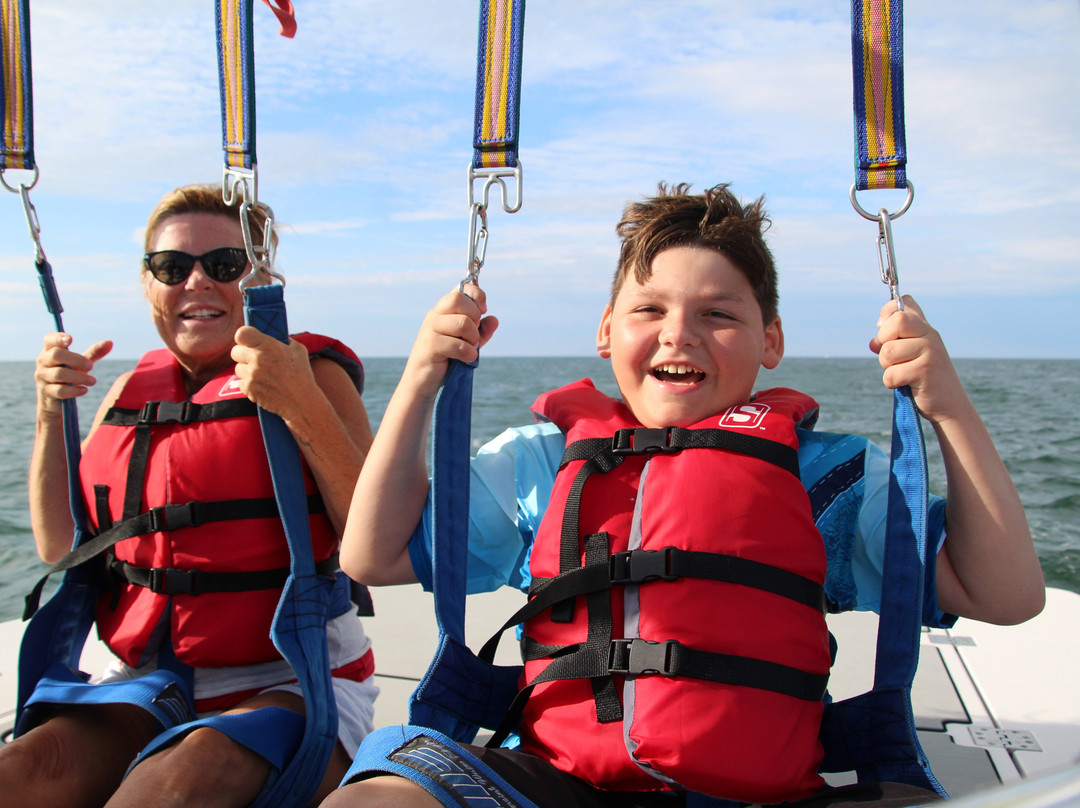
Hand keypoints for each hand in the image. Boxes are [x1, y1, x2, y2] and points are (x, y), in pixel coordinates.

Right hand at [34, 333, 113, 416]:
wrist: (57, 402)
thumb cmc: (70, 376)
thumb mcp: (81, 363)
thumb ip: (94, 352)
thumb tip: (110, 342)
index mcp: (50, 351)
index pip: (49, 339)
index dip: (58, 338)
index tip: (71, 339)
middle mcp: (43, 362)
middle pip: (56, 355)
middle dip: (76, 360)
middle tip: (91, 366)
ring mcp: (42, 377)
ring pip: (58, 374)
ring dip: (78, 377)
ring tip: (93, 381)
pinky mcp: (46, 393)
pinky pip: (59, 390)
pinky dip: (73, 390)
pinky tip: (84, 390)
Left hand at [230, 325, 316, 420]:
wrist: (302, 401)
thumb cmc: (302, 374)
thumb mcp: (298, 350)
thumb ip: (284, 340)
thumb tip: (274, 336)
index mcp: (268, 345)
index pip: (241, 334)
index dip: (244, 338)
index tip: (248, 342)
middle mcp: (258, 358)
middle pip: (235, 352)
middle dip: (243, 356)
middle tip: (253, 360)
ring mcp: (252, 374)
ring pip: (238, 369)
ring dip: (247, 372)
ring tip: (262, 376)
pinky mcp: (249, 388)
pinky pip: (242, 383)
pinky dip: (250, 386)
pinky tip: (263, 386)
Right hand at [403, 283, 498, 397]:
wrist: (423, 383)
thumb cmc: (445, 360)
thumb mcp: (468, 343)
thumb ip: (481, 331)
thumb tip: (494, 320)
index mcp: (443, 310)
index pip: (461, 289)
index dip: (477, 295)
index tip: (484, 309)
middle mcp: (435, 315)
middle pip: (459, 299)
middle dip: (475, 317)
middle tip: (473, 335)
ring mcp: (430, 329)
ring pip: (462, 322)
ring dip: (473, 338)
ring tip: (469, 349)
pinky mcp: (430, 346)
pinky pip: (458, 344)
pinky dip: (468, 354)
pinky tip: (466, 360)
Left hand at [869, 296, 966, 422]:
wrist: (948, 405)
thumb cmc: (924, 378)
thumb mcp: (910, 355)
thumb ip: (893, 343)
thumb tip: (874, 342)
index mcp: (925, 328)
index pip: (903, 303)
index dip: (887, 313)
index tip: (886, 333)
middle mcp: (930, 335)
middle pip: (897, 321)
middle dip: (884, 341)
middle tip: (893, 356)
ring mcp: (930, 352)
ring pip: (888, 351)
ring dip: (887, 366)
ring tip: (902, 372)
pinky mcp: (926, 371)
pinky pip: (891, 374)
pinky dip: (891, 382)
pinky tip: (906, 384)